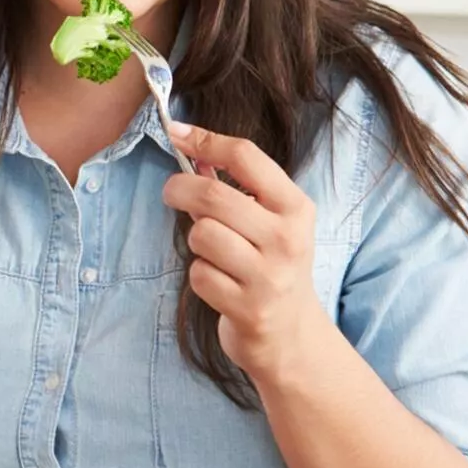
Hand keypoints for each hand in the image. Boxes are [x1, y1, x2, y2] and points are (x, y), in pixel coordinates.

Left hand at [161, 122, 332, 382]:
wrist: (292, 335)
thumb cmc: (272, 267)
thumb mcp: (270, 222)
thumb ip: (237, 187)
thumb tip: (192, 146)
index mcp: (295, 208)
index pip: (246, 157)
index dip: (205, 139)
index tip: (175, 131)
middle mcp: (287, 239)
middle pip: (214, 196)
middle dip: (180, 189)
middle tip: (171, 192)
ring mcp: (269, 276)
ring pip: (203, 235)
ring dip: (196, 241)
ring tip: (212, 252)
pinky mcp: (248, 308)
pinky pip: (200, 275)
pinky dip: (200, 276)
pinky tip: (220, 284)